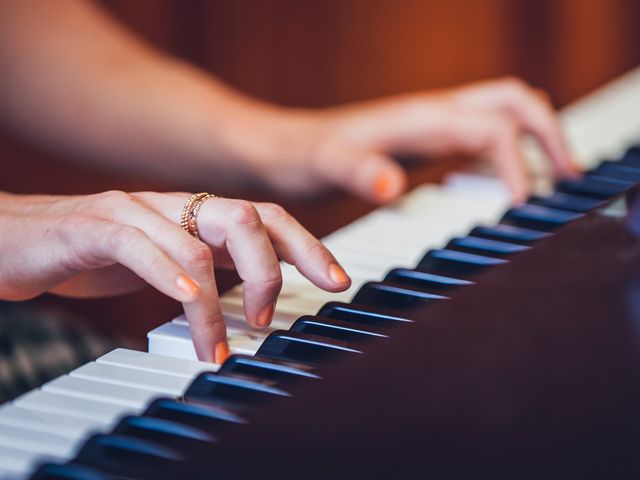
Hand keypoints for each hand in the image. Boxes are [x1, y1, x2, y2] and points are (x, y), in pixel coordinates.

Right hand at [0, 190, 349, 361]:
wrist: (15, 240)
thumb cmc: (91, 256)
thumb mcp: (163, 265)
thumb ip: (204, 276)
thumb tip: (246, 309)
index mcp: (195, 215)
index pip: (265, 218)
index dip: (307, 245)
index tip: (336, 280)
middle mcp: (174, 206)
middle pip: (248, 216)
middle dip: (278, 263)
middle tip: (273, 317)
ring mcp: (135, 210)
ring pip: (200, 238)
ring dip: (218, 299)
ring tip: (221, 342)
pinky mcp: (95, 226)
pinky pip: (142, 246)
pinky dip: (173, 277)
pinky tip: (190, 303)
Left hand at [255, 77, 578, 202]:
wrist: (281, 149)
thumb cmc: (302, 156)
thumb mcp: (327, 166)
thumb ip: (359, 171)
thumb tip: (393, 186)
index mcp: (422, 118)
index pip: (495, 128)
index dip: (519, 164)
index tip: (521, 207)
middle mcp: (434, 114)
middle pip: (514, 103)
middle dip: (550, 134)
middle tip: (569, 177)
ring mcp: (430, 125)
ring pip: (502, 114)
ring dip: (535, 138)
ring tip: (553, 179)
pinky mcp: (423, 141)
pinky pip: (479, 135)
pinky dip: (506, 152)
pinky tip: (499, 182)